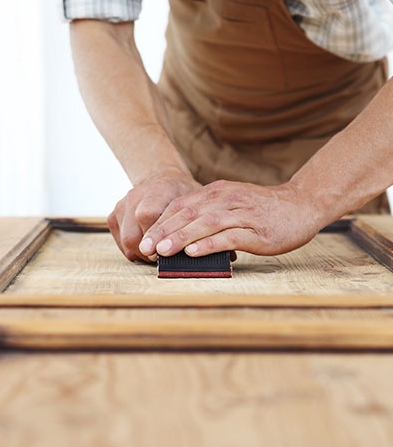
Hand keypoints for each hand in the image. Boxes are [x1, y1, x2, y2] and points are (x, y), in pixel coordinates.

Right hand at [108, 171, 200, 260]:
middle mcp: (135, 195)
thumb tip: (192, 248)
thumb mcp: (195, 202)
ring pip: (126, 241)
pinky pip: (120, 241)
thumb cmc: (182, 195)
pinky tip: (147, 247)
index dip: (155, 238)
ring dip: (141, 253)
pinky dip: (133, 249)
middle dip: (148, 252)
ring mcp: (122, 205)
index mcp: (158, 189)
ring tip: (156, 253)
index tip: (165, 251)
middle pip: (132, 235)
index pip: (147, 216)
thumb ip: (191, 222)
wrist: (162, 180)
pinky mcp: (114, 215)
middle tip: (162, 257)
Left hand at [138, 179, 324, 257]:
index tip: (143, 240)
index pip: (181, 206)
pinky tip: (193, 252)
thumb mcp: (230, 205)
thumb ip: (207, 215)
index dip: (160, 223)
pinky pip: (229, 236)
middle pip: (188, 214)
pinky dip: (209, 244)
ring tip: (162, 251)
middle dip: (163, 232)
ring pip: (205, 224)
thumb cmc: (262, 211)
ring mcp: (241, 214)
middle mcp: (225, 200)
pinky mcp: (256, 230)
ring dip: (181, 238)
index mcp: (216, 193)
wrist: (302, 205)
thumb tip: (180, 236)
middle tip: (145, 249)